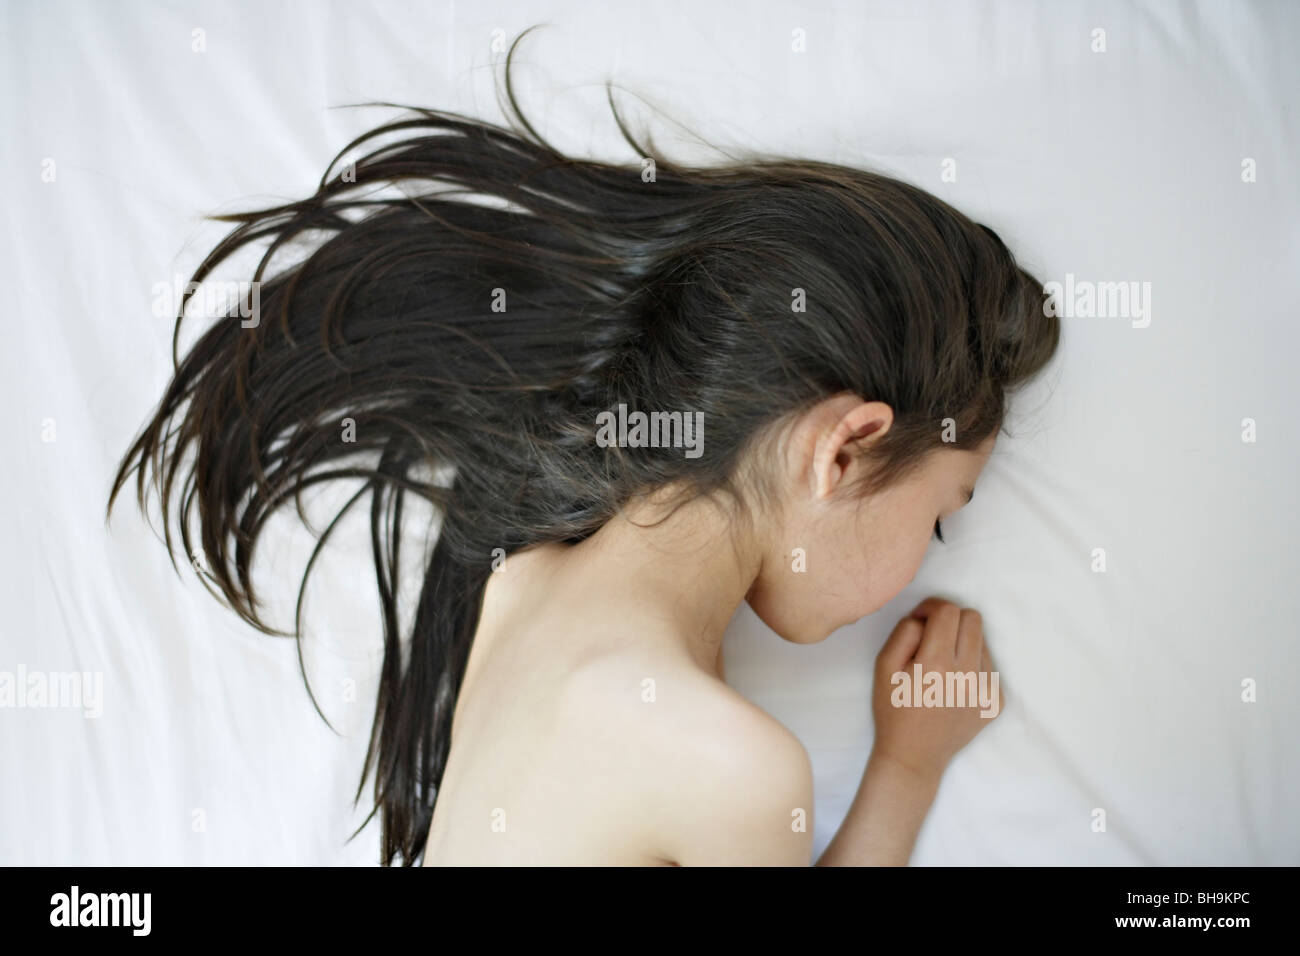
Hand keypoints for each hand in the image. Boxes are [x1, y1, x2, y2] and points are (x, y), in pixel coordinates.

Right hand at [871, 597, 1003, 781]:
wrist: (914, 757)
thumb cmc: (894, 711)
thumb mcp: (883, 667)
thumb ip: (904, 633)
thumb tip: (925, 618)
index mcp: (936, 664)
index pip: (948, 611)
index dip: (931, 607)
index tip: (920, 620)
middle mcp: (967, 674)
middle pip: (973, 619)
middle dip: (951, 619)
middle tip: (933, 636)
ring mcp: (986, 689)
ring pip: (982, 641)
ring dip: (962, 642)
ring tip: (942, 665)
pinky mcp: (996, 702)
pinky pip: (988, 666)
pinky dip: (971, 665)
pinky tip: (953, 684)